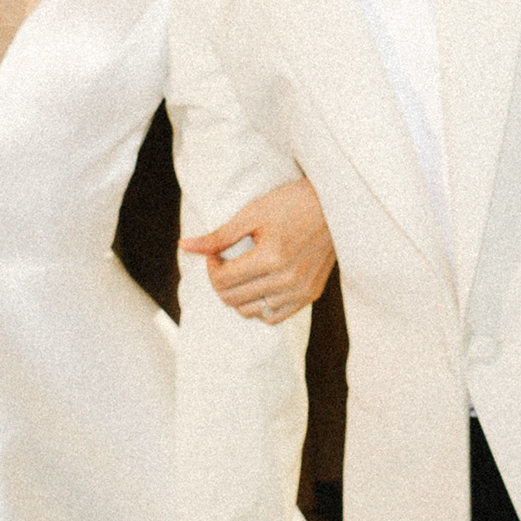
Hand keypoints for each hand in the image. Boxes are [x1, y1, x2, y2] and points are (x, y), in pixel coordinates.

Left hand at [187, 176, 332, 324]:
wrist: (335, 204)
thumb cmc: (292, 203)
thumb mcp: (252, 213)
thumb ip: (218, 236)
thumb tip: (184, 246)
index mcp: (271, 258)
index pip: (223, 281)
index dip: (211, 267)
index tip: (215, 253)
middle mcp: (287, 280)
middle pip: (233, 299)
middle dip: (220, 281)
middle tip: (225, 261)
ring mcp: (301, 291)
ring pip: (250, 312)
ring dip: (238, 295)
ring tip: (242, 273)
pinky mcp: (311, 295)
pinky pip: (274, 317)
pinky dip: (260, 307)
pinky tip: (259, 286)